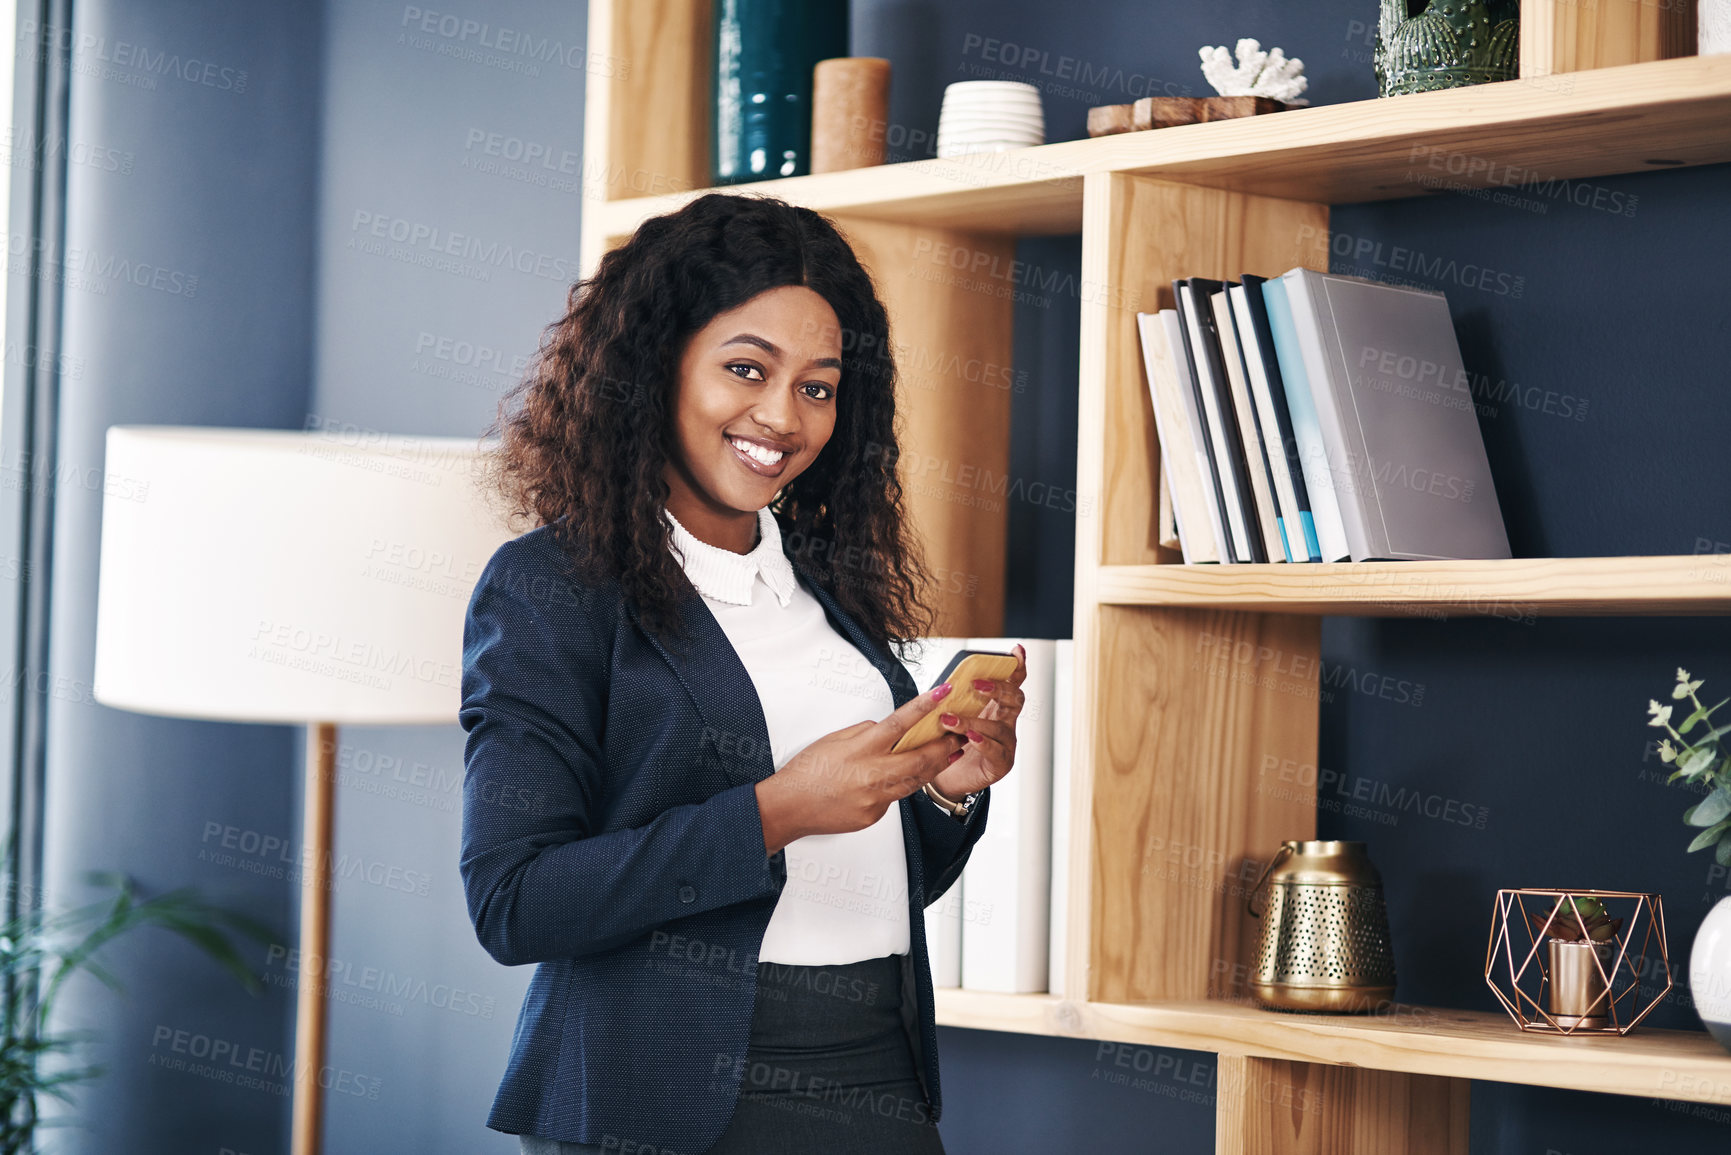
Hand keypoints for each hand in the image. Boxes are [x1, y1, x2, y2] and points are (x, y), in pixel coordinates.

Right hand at [754, 682, 966, 854]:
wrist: (789, 808)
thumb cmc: (806, 772)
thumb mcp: (834, 739)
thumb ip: (865, 732)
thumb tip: (888, 730)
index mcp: (861, 750)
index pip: (900, 723)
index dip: (925, 706)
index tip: (942, 693)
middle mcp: (872, 775)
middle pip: (920, 758)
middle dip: (943, 746)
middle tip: (958, 735)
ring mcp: (875, 799)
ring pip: (915, 781)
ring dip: (933, 767)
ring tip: (947, 755)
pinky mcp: (874, 816)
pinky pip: (895, 798)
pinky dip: (901, 786)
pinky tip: (901, 779)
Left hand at [928, 643, 1026, 801]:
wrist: (946, 777)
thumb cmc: (950, 742)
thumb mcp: (951, 714)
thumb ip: (954, 699)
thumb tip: (944, 684)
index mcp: (996, 706)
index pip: (1012, 682)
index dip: (1017, 666)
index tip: (1016, 651)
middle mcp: (1006, 722)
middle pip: (1015, 699)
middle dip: (998, 689)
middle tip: (976, 684)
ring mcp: (1006, 743)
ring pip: (1000, 727)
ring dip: (973, 721)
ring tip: (950, 720)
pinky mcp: (1001, 763)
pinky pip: (996, 751)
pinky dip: (982, 742)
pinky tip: (969, 738)